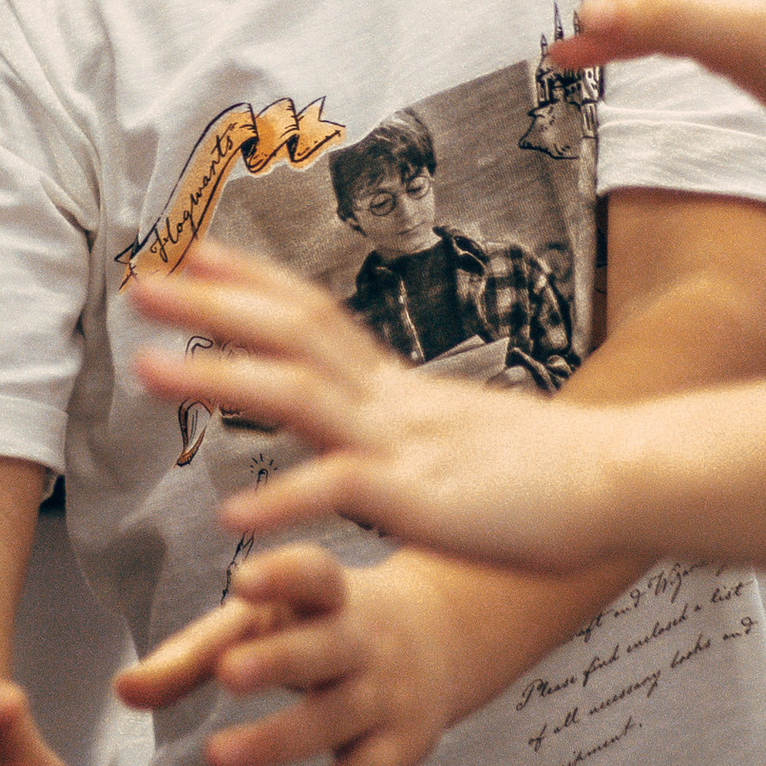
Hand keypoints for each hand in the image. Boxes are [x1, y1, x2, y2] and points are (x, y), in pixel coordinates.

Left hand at [119, 538, 470, 765]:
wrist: (446, 636)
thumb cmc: (322, 625)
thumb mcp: (266, 624)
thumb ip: (193, 655)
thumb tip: (122, 691)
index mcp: (330, 594)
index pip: (315, 576)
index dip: (284, 576)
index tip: (246, 582)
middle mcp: (365, 639)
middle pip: (325, 648)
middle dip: (280, 659)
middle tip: (228, 672)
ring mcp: (387, 693)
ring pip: (335, 716)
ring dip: (277, 738)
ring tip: (214, 758)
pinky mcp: (403, 745)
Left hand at [131, 245, 638, 576]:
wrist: (626, 482)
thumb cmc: (555, 475)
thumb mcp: (466, 440)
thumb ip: (415, 434)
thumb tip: (384, 429)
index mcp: (400, 390)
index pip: (312, 316)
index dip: (249, 280)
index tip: (191, 251)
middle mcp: (392, 401)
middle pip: (287, 333)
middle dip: (209, 304)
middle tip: (140, 280)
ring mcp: (404, 443)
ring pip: (296, 393)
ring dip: (217, 376)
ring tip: (146, 368)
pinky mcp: (421, 498)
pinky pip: (341, 493)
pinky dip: (285, 499)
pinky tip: (231, 514)